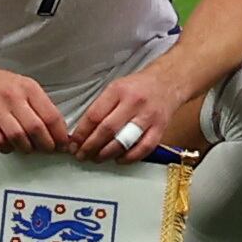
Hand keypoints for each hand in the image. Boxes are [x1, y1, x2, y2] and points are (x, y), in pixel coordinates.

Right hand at [0, 62, 69, 153]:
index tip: (63, 143)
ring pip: (18, 138)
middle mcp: (13, 97)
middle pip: (36, 129)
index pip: (51, 115)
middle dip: (46, 145)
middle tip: (49, 149)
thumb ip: (41, 106)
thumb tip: (58, 130)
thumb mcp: (25, 86)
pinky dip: (7, 148)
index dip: (60, 134)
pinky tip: (10, 144)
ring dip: (27, 148)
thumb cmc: (0, 86)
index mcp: (28, 88)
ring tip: (29, 147)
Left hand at [64, 71, 180, 162]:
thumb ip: (100, 107)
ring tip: (96, 158)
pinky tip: (118, 159)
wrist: (168, 82)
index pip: (94, 115)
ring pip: (124, 141)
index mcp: (118, 90)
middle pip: (107, 130)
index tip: (73, 144)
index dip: (81, 133)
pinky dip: (129, 158)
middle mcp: (134, 103)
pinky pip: (143, 149)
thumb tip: (81, 132)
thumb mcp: (116, 88)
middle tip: (81, 155)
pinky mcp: (160, 128)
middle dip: (90, 146)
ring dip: (106, 154)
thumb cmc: (138, 87)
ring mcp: (148, 117)